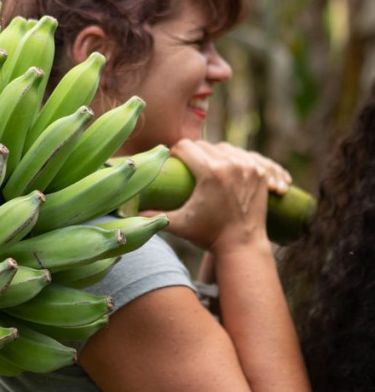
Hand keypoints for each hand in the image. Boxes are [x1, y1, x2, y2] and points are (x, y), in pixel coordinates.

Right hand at [150, 139, 277, 251]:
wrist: (242, 246)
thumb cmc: (208, 236)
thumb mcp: (179, 224)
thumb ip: (153, 216)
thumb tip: (129, 212)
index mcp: (211, 173)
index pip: (186, 147)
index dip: (175, 152)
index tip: (173, 161)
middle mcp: (232, 165)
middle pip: (204, 145)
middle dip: (193, 153)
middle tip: (187, 166)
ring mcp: (249, 167)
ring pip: (224, 147)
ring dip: (213, 153)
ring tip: (205, 165)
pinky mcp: (260, 172)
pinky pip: (244, 154)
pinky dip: (234, 158)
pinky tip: (226, 165)